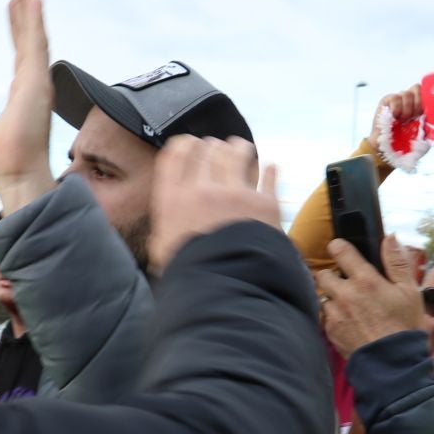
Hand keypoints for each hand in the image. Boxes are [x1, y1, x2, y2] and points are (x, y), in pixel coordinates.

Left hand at [0, 0, 54, 215]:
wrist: (14, 180)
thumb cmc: (0, 168)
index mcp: (21, 97)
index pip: (20, 56)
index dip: (17, 30)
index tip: (13, 6)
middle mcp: (32, 86)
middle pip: (29, 40)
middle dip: (26, 11)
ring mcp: (36, 83)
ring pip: (34, 37)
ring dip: (31, 8)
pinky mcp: (36, 82)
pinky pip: (35, 44)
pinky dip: (35, 20)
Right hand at [147, 137, 276, 273]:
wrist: (228, 290)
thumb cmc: (192, 274)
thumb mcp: (163, 252)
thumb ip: (164, 232)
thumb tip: (162, 231)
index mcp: (174, 200)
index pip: (176, 155)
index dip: (184, 144)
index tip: (190, 143)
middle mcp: (202, 190)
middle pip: (207, 149)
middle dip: (213, 146)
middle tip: (218, 149)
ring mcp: (235, 193)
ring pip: (238, 153)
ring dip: (239, 148)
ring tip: (243, 148)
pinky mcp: (263, 202)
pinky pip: (268, 176)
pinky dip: (269, 171)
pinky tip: (270, 168)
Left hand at [315, 236, 424, 357]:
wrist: (394, 364)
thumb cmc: (405, 327)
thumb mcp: (410, 291)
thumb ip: (397, 262)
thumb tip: (390, 237)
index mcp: (365, 280)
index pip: (340, 251)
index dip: (338, 247)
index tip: (340, 249)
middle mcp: (345, 294)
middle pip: (323, 274)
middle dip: (332, 275)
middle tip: (346, 282)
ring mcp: (335, 314)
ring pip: (321, 296)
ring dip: (330, 297)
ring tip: (347, 305)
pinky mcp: (330, 331)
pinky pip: (323, 316)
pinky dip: (331, 316)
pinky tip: (346, 321)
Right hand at [363, 85, 421, 151]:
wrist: (388, 148)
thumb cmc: (405, 142)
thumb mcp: (422, 134)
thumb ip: (429, 124)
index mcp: (420, 105)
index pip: (426, 91)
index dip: (426, 99)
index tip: (424, 113)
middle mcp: (409, 99)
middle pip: (416, 88)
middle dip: (417, 103)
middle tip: (413, 117)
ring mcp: (398, 99)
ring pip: (406, 94)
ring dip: (406, 110)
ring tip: (402, 121)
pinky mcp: (387, 100)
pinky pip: (395, 98)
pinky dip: (397, 109)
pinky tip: (394, 118)